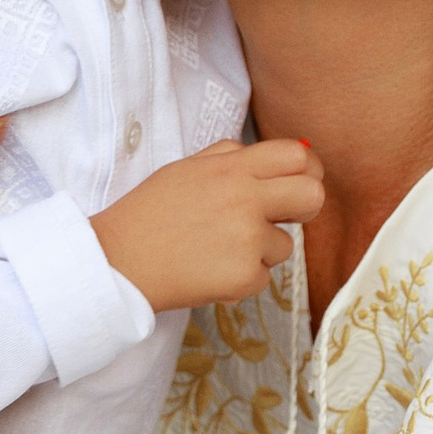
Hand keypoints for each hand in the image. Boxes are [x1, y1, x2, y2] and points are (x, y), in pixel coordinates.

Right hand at [94, 137, 323, 311]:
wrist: (119, 260)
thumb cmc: (150, 214)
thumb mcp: (188, 169)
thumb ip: (232, 158)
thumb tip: (281, 156)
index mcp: (231, 169)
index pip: (296, 155)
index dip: (307, 169)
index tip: (300, 181)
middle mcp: (244, 200)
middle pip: (312, 195)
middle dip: (305, 207)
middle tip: (283, 217)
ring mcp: (247, 240)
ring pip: (285, 245)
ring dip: (260, 250)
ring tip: (217, 250)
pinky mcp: (244, 276)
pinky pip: (264, 277)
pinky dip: (242, 278)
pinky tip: (210, 270)